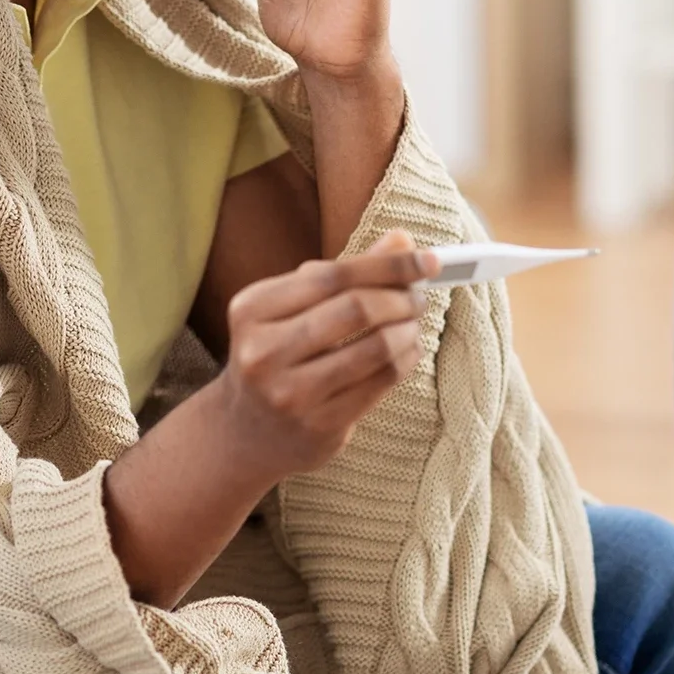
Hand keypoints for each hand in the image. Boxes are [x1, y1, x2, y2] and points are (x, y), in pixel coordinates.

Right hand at [211, 231, 434, 478]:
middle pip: (356, 309)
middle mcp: (263, 351)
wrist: (245, 433)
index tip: (428, 260)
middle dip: (401, 298)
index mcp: (251, 309)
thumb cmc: (277, 355)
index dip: (388, 264)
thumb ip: (343, 273)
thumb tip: (402, 240)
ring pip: (375, 348)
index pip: (333, 275)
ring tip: (413, 324)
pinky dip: (405, 360)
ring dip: (408, 330)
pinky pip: (380, 383)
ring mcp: (290, 393)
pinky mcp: (318, 425)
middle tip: (418, 297)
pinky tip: (407, 351)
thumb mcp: (293, 308)